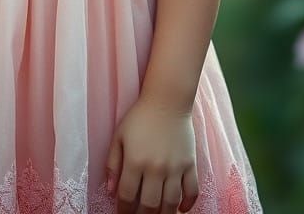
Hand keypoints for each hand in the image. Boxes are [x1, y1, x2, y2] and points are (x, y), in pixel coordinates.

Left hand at [105, 95, 197, 213]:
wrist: (167, 100)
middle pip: (150, 205)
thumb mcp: (119, 136)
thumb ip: (113, 163)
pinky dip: (187, 204)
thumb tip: (110, 190)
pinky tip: (180, 209)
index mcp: (135, 161)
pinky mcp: (190, 164)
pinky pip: (192, 191)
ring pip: (170, 203)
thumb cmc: (140, 117)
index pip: (127, 196)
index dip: (123, 210)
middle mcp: (156, 168)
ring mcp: (175, 167)